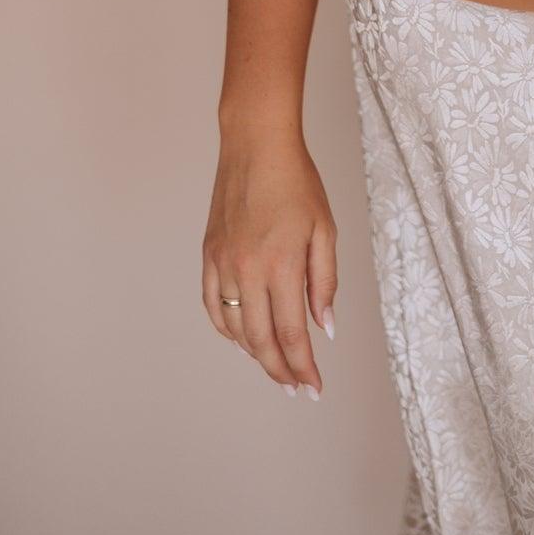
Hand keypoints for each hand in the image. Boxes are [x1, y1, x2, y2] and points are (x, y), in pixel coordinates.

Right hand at [202, 134, 337, 398]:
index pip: (290, 333)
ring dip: (256, 354)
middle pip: (260, 340)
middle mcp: (247, 270)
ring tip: (276, 365)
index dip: (302, 366)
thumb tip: (324, 328)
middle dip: (280, 370)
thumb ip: (324, 282)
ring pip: (235, 329)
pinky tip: (244, 337)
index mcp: (280, 264)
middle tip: (296, 387)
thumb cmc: (297, 183)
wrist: (256, 146)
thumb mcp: (324, 229)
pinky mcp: (209, 257)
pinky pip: (214, 307)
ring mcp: (223, 265)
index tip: (313, 387)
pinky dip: (228, 330)